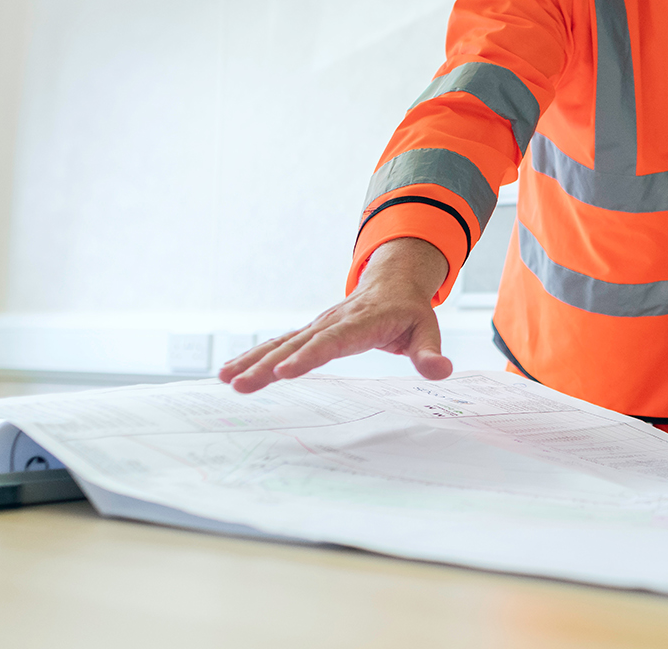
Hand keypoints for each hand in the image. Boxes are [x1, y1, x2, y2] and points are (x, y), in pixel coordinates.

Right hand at [219, 237, 451, 393]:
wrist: (393, 281)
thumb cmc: (410, 310)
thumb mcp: (427, 328)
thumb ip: (429, 352)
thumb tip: (441, 371)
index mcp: (361, 322)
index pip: (332, 342)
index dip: (308, 357)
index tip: (284, 373)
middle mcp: (332, 322)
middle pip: (297, 346)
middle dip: (267, 366)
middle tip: (241, 386)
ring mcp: (317, 326)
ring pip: (281, 344)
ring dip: (253, 362)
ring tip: (226, 380)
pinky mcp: (309, 332)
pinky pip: (279, 344)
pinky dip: (254, 357)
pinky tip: (230, 373)